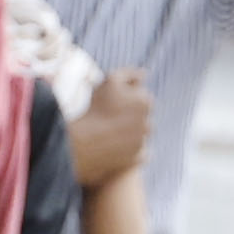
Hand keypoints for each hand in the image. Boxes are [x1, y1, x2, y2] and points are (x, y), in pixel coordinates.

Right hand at [72, 70, 153, 186]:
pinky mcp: (138, 159)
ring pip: (138, 135)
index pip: (140, 98)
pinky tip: (113, 148)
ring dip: (128, 134)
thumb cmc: (96, 109)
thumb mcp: (110, 81)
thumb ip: (129, 74)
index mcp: (146, 103)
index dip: (124, 100)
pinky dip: (128, 151)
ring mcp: (144, 142)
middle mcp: (149, 123)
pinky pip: (137, 153)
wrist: (84, 143)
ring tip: (107, 133)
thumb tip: (144, 74)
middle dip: (128, 117)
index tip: (109, 104)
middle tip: (106, 119)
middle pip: (140, 117)